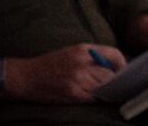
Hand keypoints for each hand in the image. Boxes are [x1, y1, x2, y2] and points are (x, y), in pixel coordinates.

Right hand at [1, 45, 125, 102]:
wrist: (25, 76)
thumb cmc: (50, 63)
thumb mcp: (72, 51)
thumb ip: (92, 56)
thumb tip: (113, 64)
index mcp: (84, 49)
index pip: (114, 54)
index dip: (121, 63)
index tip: (122, 69)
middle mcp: (83, 63)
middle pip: (110, 73)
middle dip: (113, 78)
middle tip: (113, 82)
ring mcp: (77, 79)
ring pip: (103, 86)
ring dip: (104, 89)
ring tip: (102, 89)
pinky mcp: (72, 93)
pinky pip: (92, 97)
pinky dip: (95, 97)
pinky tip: (93, 96)